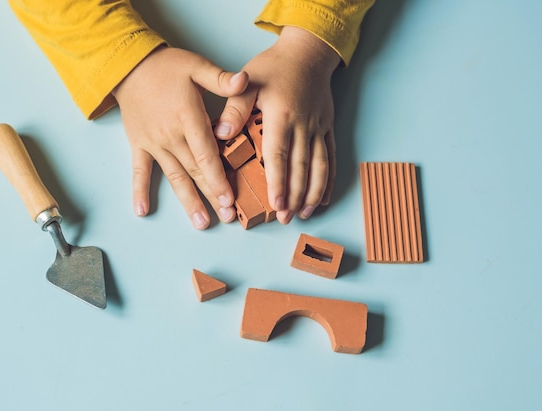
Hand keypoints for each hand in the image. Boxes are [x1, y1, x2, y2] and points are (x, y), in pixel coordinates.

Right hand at [112, 46, 248, 229]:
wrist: (129, 66)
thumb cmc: (166, 66)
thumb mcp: (196, 66)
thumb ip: (221, 79)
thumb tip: (244, 80)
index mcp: (188, 117)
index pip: (206, 153)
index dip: (218, 177)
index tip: (229, 198)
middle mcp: (171, 135)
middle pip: (195, 170)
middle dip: (211, 195)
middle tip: (225, 217)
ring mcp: (154, 143)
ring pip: (174, 176)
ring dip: (187, 201)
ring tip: (200, 222)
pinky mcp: (139, 145)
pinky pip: (139, 171)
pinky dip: (139, 191)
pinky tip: (142, 211)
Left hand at [215, 26, 340, 223]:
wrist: (307, 52)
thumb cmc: (273, 67)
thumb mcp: (247, 81)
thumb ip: (234, 108)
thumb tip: (220, 134)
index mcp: (281, 116)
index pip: (279, 155)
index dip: (278, 182)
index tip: (276, 203)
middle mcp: (303, 125)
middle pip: (301, 167)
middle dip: (294, 196)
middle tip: (286, 218)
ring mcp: (318, 128)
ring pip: (319, 166)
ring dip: (313, 192)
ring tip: (306, 214)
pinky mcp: (327, 127)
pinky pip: (331, 156)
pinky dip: (329, 179)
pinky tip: (325, 197)